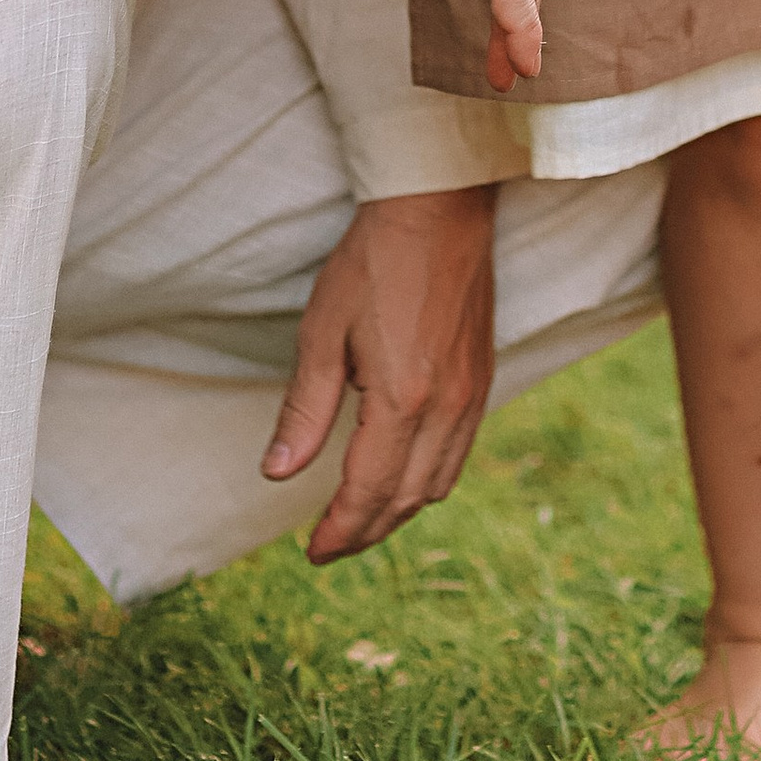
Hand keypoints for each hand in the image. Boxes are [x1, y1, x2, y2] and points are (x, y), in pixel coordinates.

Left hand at [261, 186, 499, 559]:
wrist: (439, 209)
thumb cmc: (373, 262)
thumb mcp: (322, 332)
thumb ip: (304, 410)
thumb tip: (278, 474)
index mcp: (404, 399)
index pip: (369, 490)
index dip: (339, 530)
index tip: (312, 551)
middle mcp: (448, 407)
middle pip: (406, 498)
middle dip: (366, 531)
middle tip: (329, 546)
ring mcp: (473, 394)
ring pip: (438, 482)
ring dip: (398, 511)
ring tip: (361, 519)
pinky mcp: (483, 379)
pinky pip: (459, 453)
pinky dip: (428, 480)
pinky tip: (403, 475)